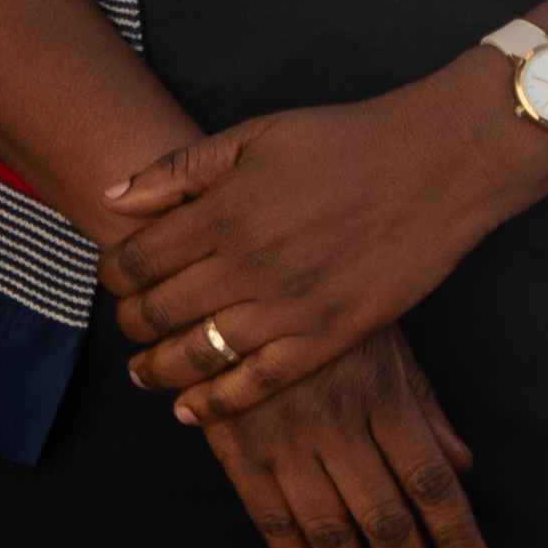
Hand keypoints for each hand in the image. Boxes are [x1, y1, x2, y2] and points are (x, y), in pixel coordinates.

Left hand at [99, 61, 547, 425]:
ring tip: (141, 372)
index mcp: (222, 213)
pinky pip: (262, 382)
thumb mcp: (250, 137)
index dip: (113, 275)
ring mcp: (291, 305)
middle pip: (160, 311)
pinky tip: (190, 410)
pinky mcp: (333, 336)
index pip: (138, 260)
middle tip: (125, 326)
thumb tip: (114, 197)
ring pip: (201, 353)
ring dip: (160, 367)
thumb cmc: (341, 142)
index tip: (112, 279)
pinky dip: (219, 401)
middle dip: (130, 323)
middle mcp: (249, 265)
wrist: (434, 165)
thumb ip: (177, 170)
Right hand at [197, 334, 494, 547]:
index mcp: (382, 396)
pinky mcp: (238, 448)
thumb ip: (424, 408)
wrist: (227, 281)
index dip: (458, 539)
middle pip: (386, 521)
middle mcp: (337, 425)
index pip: (432, 484)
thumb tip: (462, 466)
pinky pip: (271, 520)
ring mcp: (284, 440)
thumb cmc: (320, 312)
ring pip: (330, 532)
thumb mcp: (386, 345)